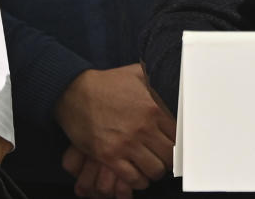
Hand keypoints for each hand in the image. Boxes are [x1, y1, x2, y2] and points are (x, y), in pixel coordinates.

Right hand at [55, 63, 175, 188]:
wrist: (75, 92)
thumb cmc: (107, 83)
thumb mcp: (139, 74)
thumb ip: (158, 81)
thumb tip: (171, 79)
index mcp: (153, 109)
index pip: (179, 135)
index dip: (179, 142)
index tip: (176, 145)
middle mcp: (143, 128)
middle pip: (169, 155)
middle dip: (169, 159)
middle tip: (164, 158)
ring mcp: (125, 144)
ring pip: (153, 169)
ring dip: (155, 171)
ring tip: (152, 168)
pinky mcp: (108, 156)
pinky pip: (131, 177)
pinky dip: (138, 181)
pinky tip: (138, 177)